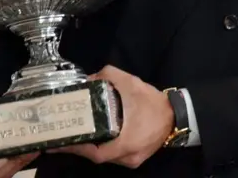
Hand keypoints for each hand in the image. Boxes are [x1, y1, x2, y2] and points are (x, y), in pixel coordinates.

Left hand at [50, 65, 174, 168]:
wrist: (176, 114)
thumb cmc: (152, 101)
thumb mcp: (130, 82)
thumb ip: (107, 76)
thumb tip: (88, 79)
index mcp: (125, 143)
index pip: (94, 153)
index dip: (76, 148)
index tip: (60, 142)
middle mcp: (128, 157)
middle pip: (98, 156)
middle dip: (82, 146)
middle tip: (66, 134)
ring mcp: (133, 160)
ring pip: (107, 157)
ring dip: (93, 147)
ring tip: (78, 134)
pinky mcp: (137, 159)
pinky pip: (116, 155)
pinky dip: (106, 147)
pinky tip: (99, 136)